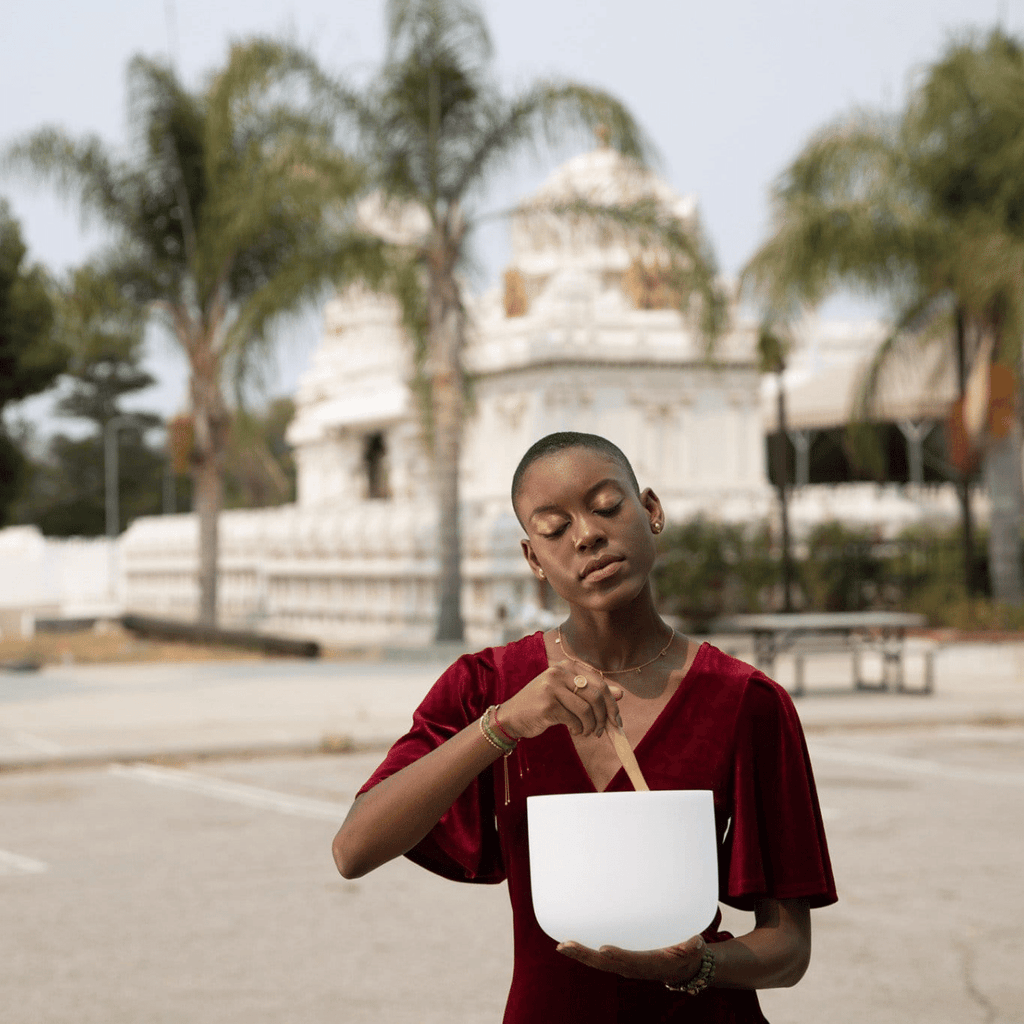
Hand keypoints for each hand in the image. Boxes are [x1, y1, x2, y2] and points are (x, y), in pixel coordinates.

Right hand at [497, 661, 622, 740]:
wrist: (512, 716)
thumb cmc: (543, 704)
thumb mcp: (568, 694)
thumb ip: (592, 692)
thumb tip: (620, 694)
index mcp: (567, 666)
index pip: (599, 683)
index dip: (612, 703)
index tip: (616, 720)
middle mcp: (559, 672)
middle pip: (596, 695)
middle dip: (603, 717)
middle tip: (602, 730)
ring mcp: (552, 686)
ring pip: (586, 709)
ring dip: (591, 726)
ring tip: (587, 732)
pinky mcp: (547, 704)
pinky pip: (574, 719)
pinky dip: (579, 729)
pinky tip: (575, 731)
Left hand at [555, 934, 705, 984]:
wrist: (681, 969)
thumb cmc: (686, 955)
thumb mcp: (693, 951)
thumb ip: (693, 948)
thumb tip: (696, 942)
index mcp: (650, 964)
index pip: (631, 961)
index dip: (618, 956)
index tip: (604, 950)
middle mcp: (633, 967)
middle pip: (606, 964)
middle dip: (586, 955)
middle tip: (566, 946)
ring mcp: (624, 965)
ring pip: (598, 962)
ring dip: (580, 954)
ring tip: (561, 946)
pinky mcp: (619, 961)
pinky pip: (599, 958)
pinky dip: (584, 952)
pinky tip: (569, 945)